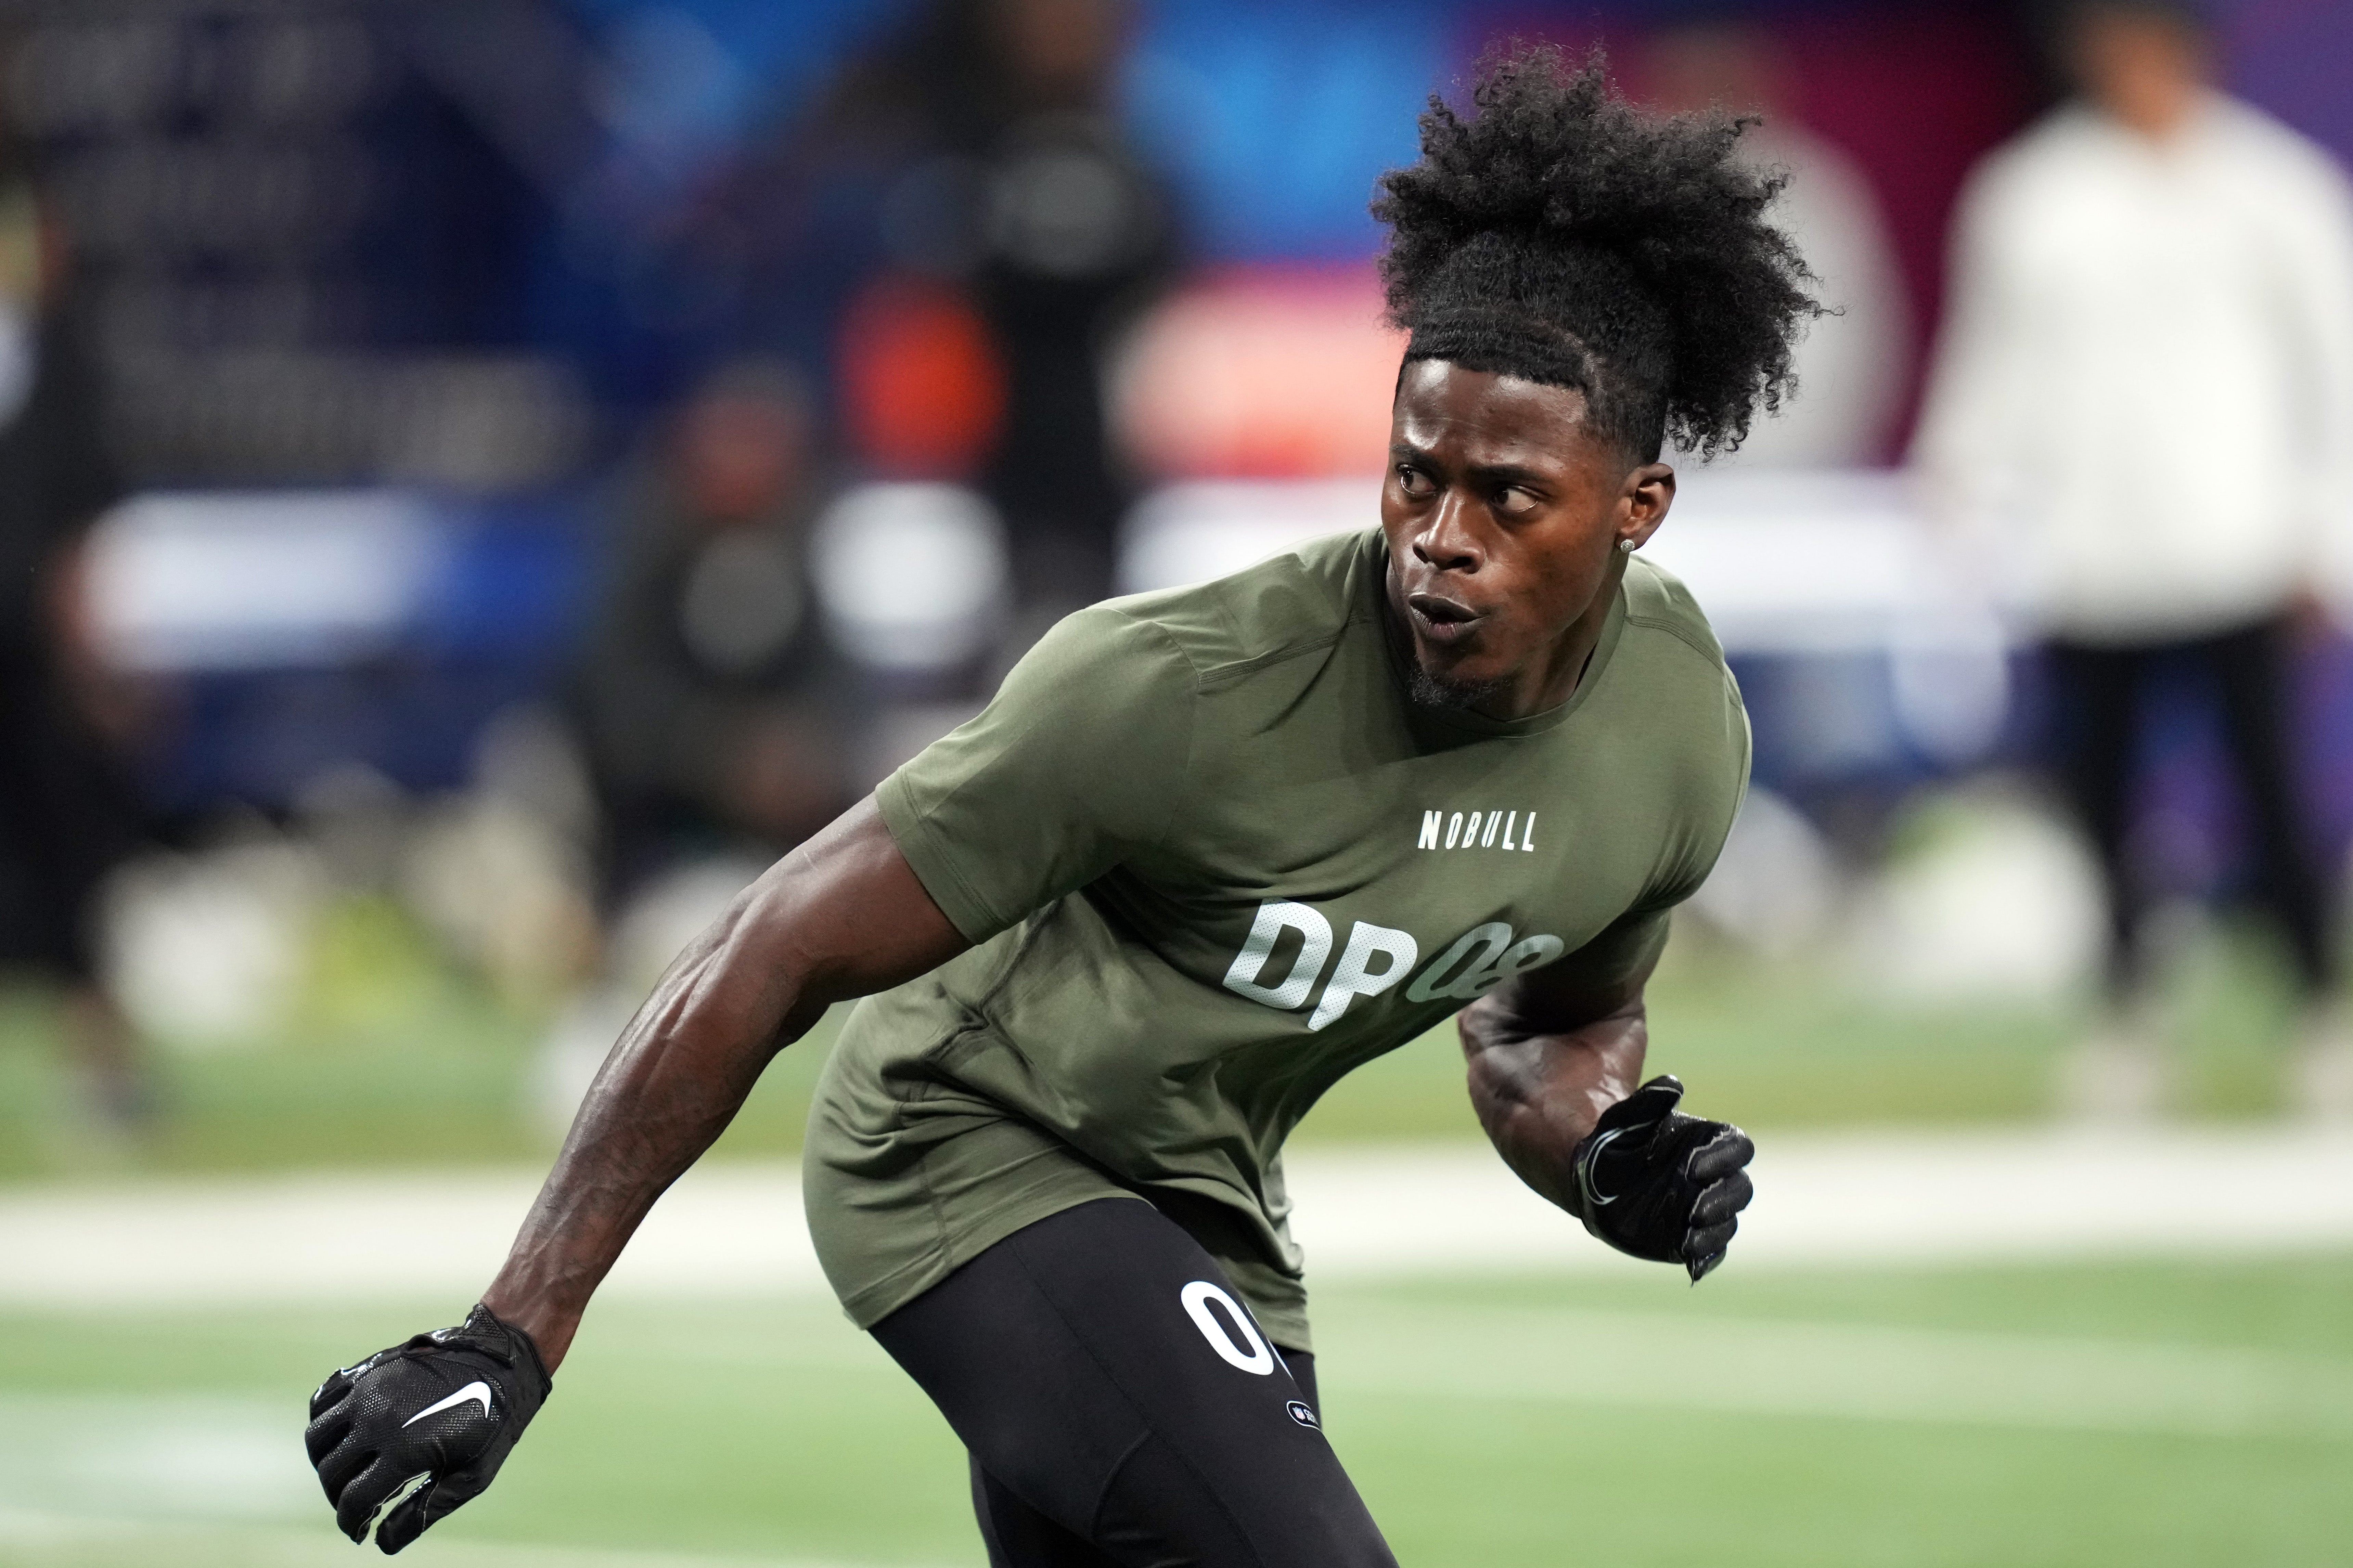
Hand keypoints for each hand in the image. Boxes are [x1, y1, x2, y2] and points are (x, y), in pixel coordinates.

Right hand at [305, 1304, 551, 1552]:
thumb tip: (382, 1543)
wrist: (505, 1359)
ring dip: (324, 1462)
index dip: (351, 1523)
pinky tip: (342, 1435)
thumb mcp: (472, 1475)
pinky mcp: (369, 1369)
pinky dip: (322, 1422)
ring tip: (347, 1471)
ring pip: (317, 1437)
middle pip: (331, 1472)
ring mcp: (369, 1390)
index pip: (354, 1500)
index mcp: (404, 1450)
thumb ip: (424, 1511)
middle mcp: (377, 1419)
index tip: (358, 1531)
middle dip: (338, 1497)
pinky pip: (323, 1399)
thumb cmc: (494, 1421)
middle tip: (357, 1504)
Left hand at [1571, 1074, 1753, 1280]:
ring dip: (1715, 1230)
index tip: (1694, 1163)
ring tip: (1690, 1235)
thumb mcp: (1624, 1116)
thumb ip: (1648, 1101)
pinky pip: (1710, 1250)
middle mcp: (1711, 1177)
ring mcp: (1700, 1208)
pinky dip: (1706, 1256)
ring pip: (1727, 1222)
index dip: (1725, 1156)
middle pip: (1739, 1188)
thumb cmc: (1613, 1136)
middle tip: (1695, 1208)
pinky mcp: (1687, 1235)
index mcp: (1706, 1143)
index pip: (1736, 1147)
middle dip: (1723, 1199)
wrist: (1588, 1170)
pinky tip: (1693, 1260)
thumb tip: (1673, 1086)